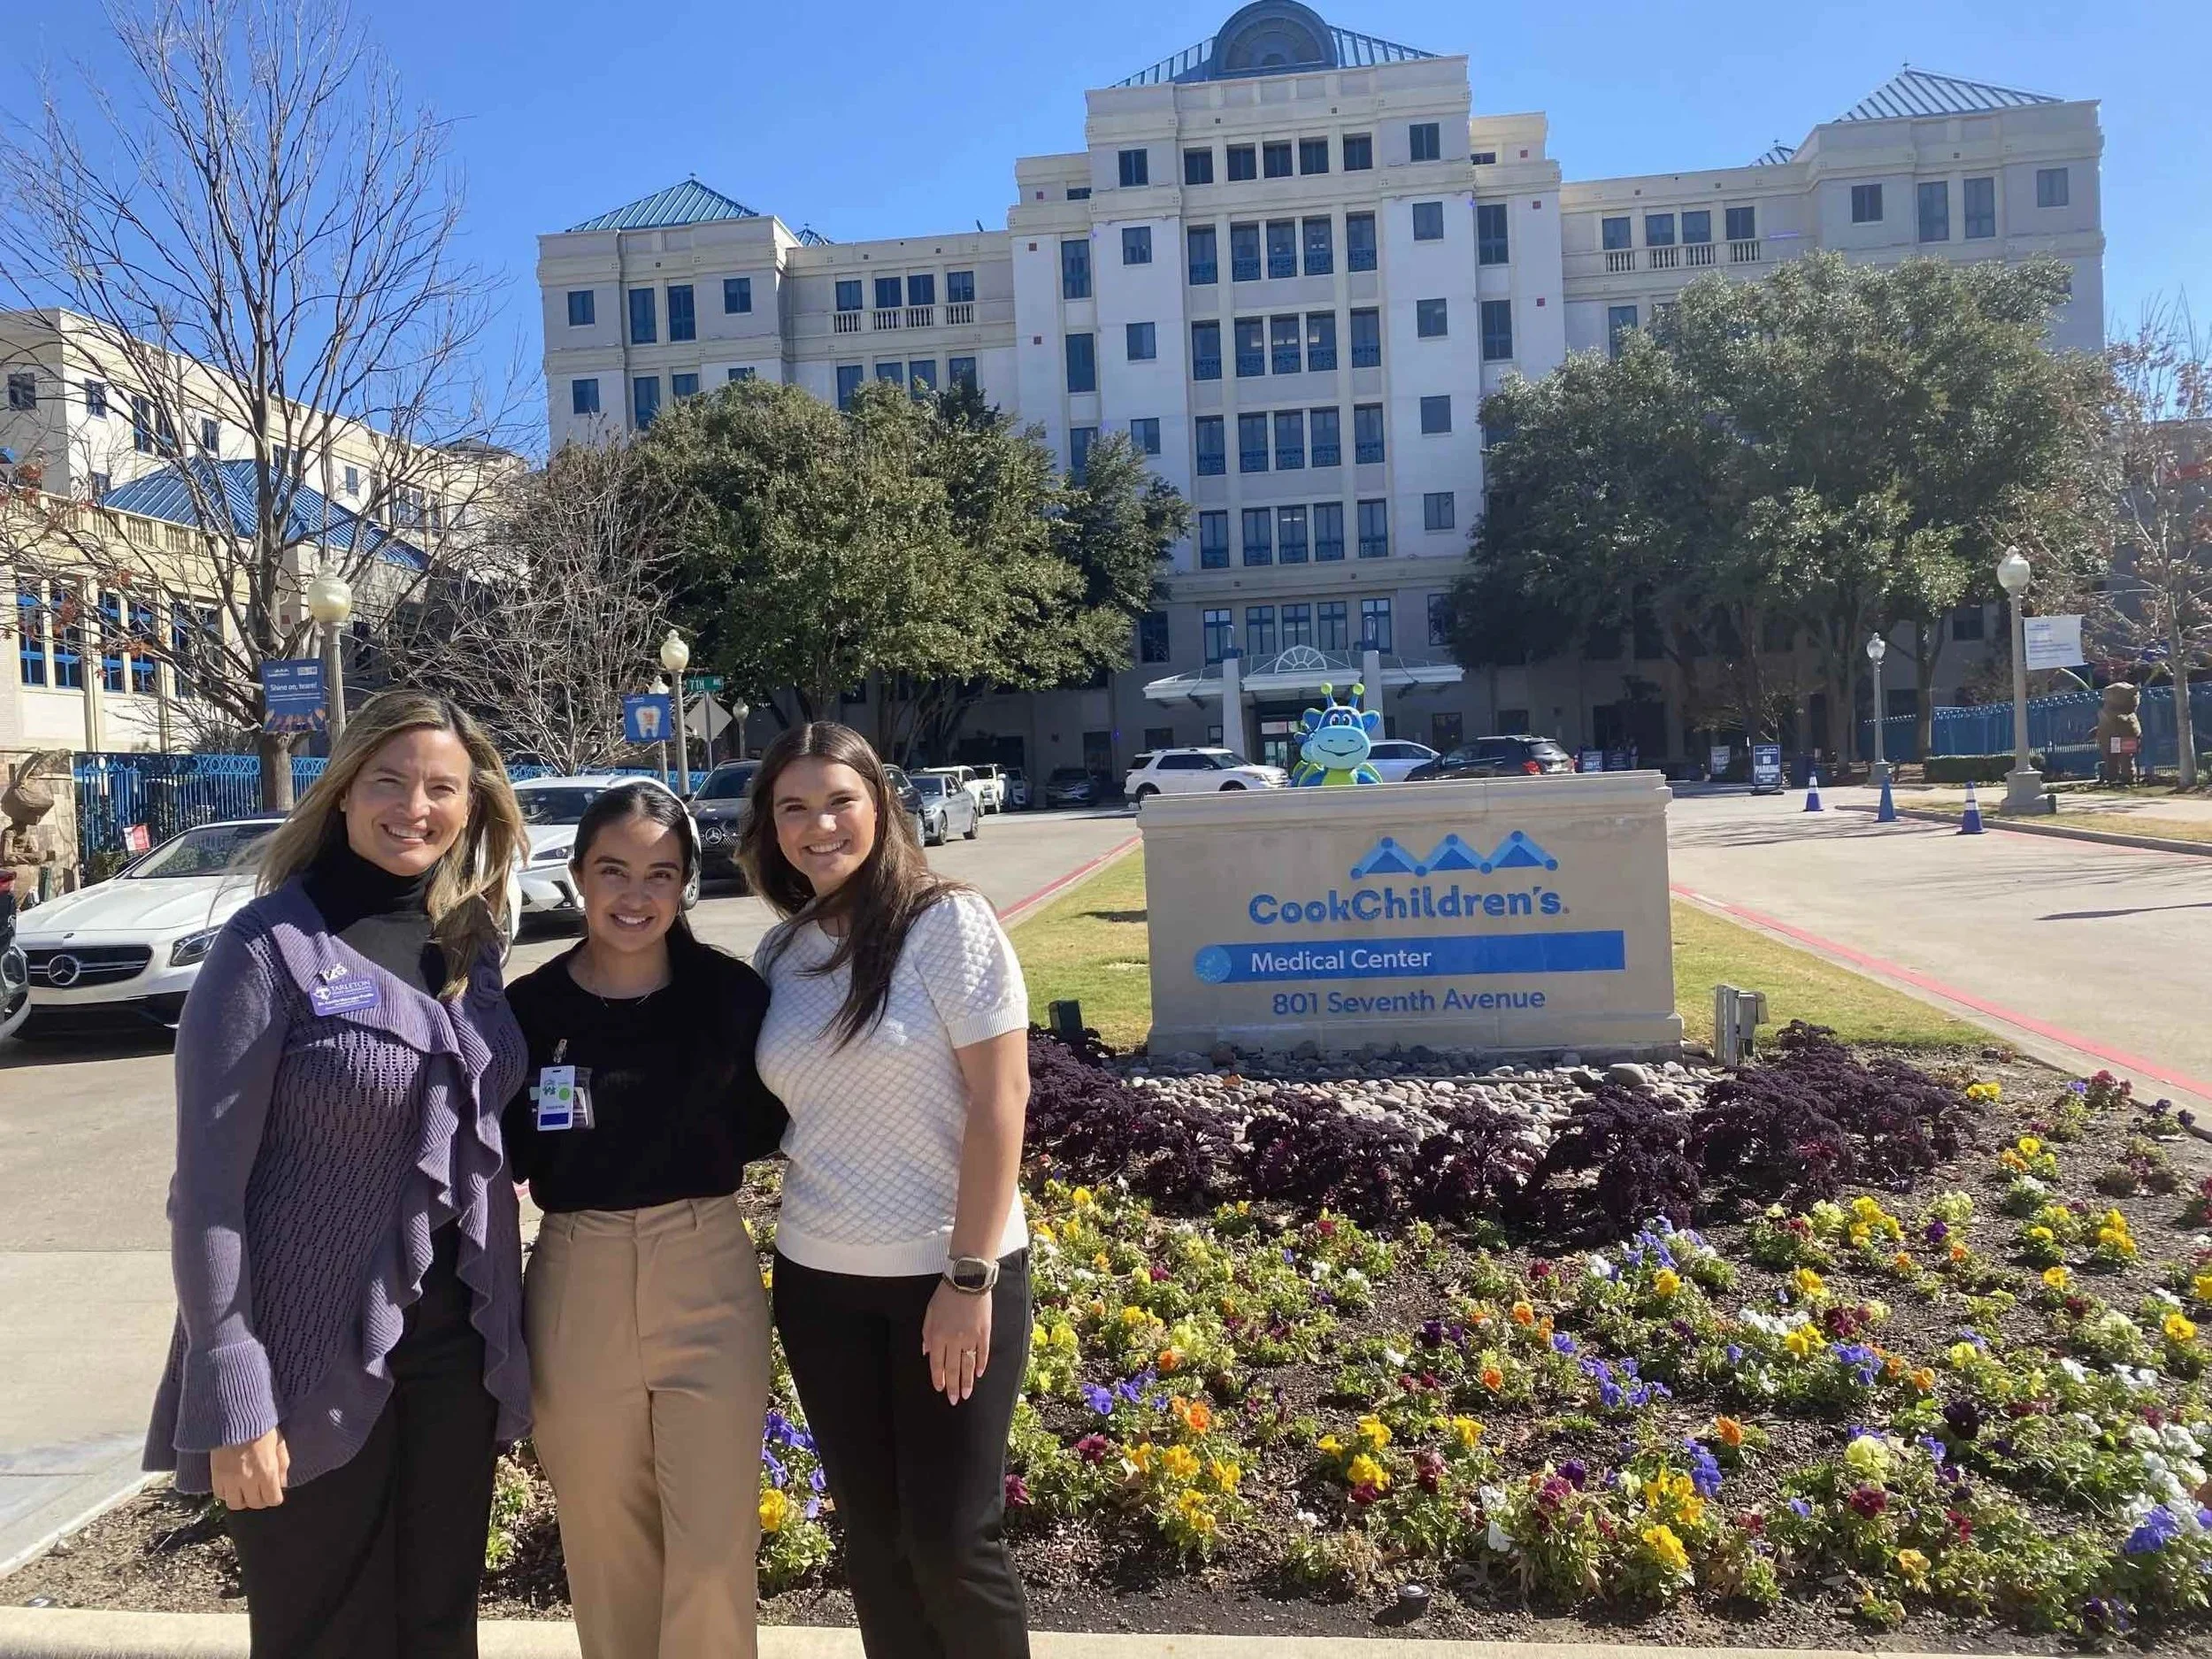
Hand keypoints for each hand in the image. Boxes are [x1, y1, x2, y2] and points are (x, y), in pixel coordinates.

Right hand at [211, 1427, 288, 1509]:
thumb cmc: (261, 1426)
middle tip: (259, 1490)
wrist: (235, 1417)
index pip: (273, 1500)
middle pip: (255, 1504)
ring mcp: (230, 1480)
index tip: (273, 1491)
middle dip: (259, 1498)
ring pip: (235, 1504)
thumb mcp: (279, 1443)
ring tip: (244, 1489)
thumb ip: (283, 1465)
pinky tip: (231, 1484)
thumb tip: (283, 1484)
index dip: (274, 1496)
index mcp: (268, 1471)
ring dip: (242, 1499)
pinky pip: (219, 1495)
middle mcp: (249, 1479)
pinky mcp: (216, 1476)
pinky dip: (226, 1493)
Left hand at [921, 1278, 992, 1405]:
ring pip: (968, 1365)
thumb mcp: (929, 1312)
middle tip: (955, 1400)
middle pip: (953, 1369)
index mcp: (938, 1336)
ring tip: (967, 1394)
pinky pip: (983, 1353)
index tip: (940, 1389)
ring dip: (967, 1382)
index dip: (938, 1378)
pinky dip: (981, 1364)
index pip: (937, 1364)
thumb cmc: (945, 1294)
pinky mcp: (984, 1332)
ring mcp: (971, 1337)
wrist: (967, 1279)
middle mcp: (954, 1340)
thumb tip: (927, 1353)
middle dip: (953, 1387)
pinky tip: (979, 1374)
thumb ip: (927, 1334)